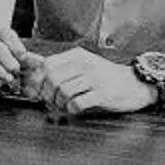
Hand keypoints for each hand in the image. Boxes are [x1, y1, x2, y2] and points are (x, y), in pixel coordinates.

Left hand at [31, 49, 156, 120]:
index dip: (38, 80)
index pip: (47, 64)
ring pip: (63, 91)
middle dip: (47, 94)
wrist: (137, 84)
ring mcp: (95, 78)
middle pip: (53, 78)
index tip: (38, 91)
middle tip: (51, 102)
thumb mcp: (83, 64)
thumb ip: (57, 64)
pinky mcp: (103, 94)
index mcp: (77, 55)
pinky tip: (76, 109)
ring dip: (59, 103)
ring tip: (64, 106)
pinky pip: (78, 103)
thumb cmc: (106, 76)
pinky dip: (72, 109)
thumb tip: (27, 60)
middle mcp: (85, 64)